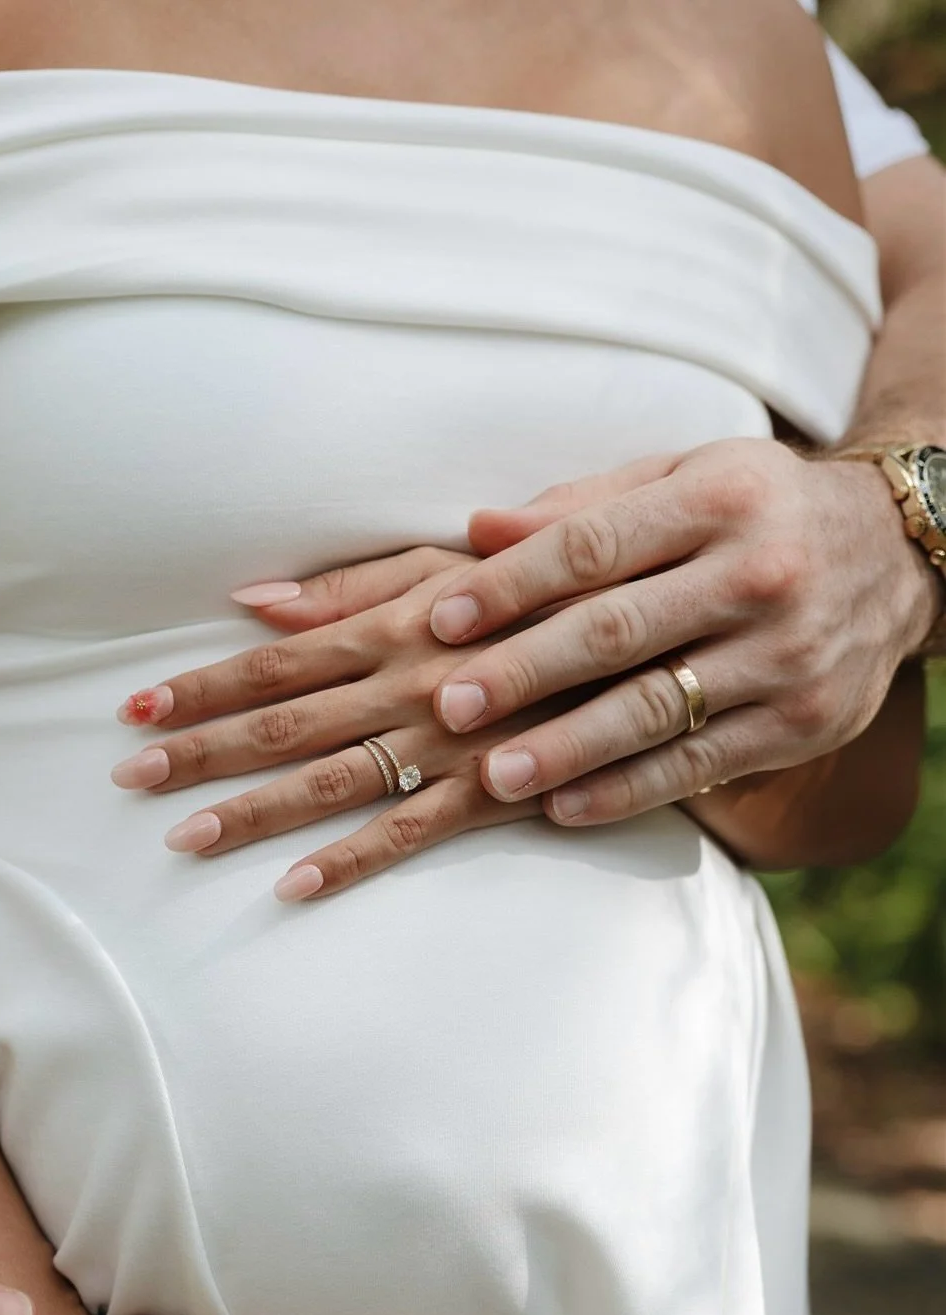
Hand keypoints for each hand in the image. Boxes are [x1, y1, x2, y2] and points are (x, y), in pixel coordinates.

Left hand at [112, 548, 557, 897]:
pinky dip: (350, 862)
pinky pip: (410, 833)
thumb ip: (355, 582)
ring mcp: (446, 743)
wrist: (666, 635)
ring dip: (252, 811)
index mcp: (394, 623)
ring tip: (182, 837)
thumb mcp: (452, 566)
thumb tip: (253, 600)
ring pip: (330, 783)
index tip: (135, 707)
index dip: (203, 685)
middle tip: (127, 776)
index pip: (278, 658)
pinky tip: (292, 889)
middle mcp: (407, 685)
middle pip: (284, 723)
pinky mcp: (491, 793)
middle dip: (202, 750)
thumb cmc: (544, 592)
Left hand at [421, 439, 939, 824]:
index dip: (511, 586)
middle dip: (524, 673)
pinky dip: (626, 790)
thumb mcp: (683, 480)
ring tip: (494, 777)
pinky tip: (563, 808)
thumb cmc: (756, 513)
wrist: (900, 556)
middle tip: (448, 706)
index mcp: (718, 500)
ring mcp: (786, 656)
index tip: (440, 619)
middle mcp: (759, 575)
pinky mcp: (802, 724)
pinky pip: (700, 765)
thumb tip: (477, 530)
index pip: (593, 546)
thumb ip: (582, 507)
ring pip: (657, 709)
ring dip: (567, 748)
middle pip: (617, 631)